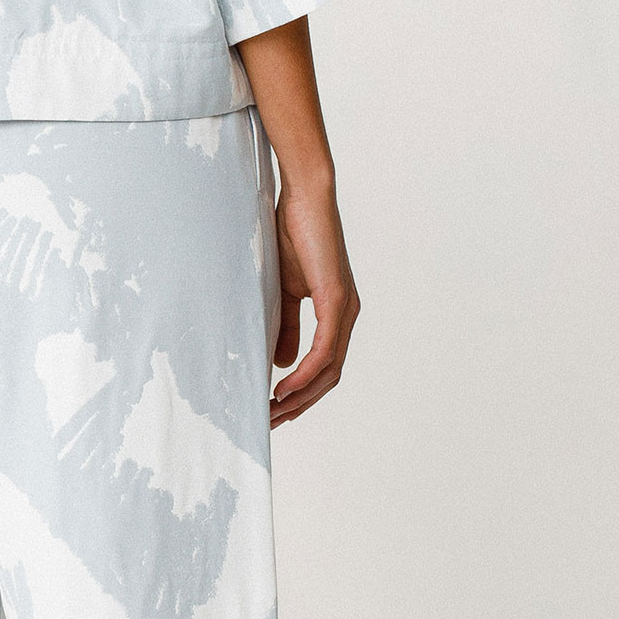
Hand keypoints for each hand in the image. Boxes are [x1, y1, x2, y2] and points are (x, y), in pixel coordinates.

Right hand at [268, 163, 359, 428]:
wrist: (305, 197)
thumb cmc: (291, 234)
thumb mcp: (283, 289)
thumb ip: (286, 325)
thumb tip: (281, 363)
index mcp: (337, 314)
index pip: (325, 367)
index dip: (303, 393)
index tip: (276, 409)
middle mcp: (348, 316)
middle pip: (330, 377)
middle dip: (301, 404)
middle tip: (271, 422)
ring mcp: (346, 309)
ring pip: (329, 370)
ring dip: (301, 396)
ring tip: (274, 411)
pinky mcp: (337, 300)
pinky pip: (324, 350)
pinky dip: (305, 373)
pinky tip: (284, 387)